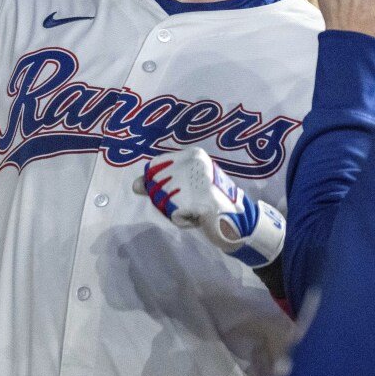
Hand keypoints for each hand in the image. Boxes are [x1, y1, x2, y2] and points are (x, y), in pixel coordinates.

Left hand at [133, 148, 285, 267]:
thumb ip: (157, 183)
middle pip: (157, 187)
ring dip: (177, 210)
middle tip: (191, 202)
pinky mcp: (200, 200)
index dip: (159, 186)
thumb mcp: (184, 186)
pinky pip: (175, 215)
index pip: (155, 169)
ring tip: (196, 209)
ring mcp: (198, 181)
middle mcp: (196, 163)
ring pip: (164, 201)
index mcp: (192, 155)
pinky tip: (199, 217)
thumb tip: (135, 185)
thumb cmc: (208, 200)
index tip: (180, 190)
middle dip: (168, 200)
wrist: (240, 220)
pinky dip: (184, 220)